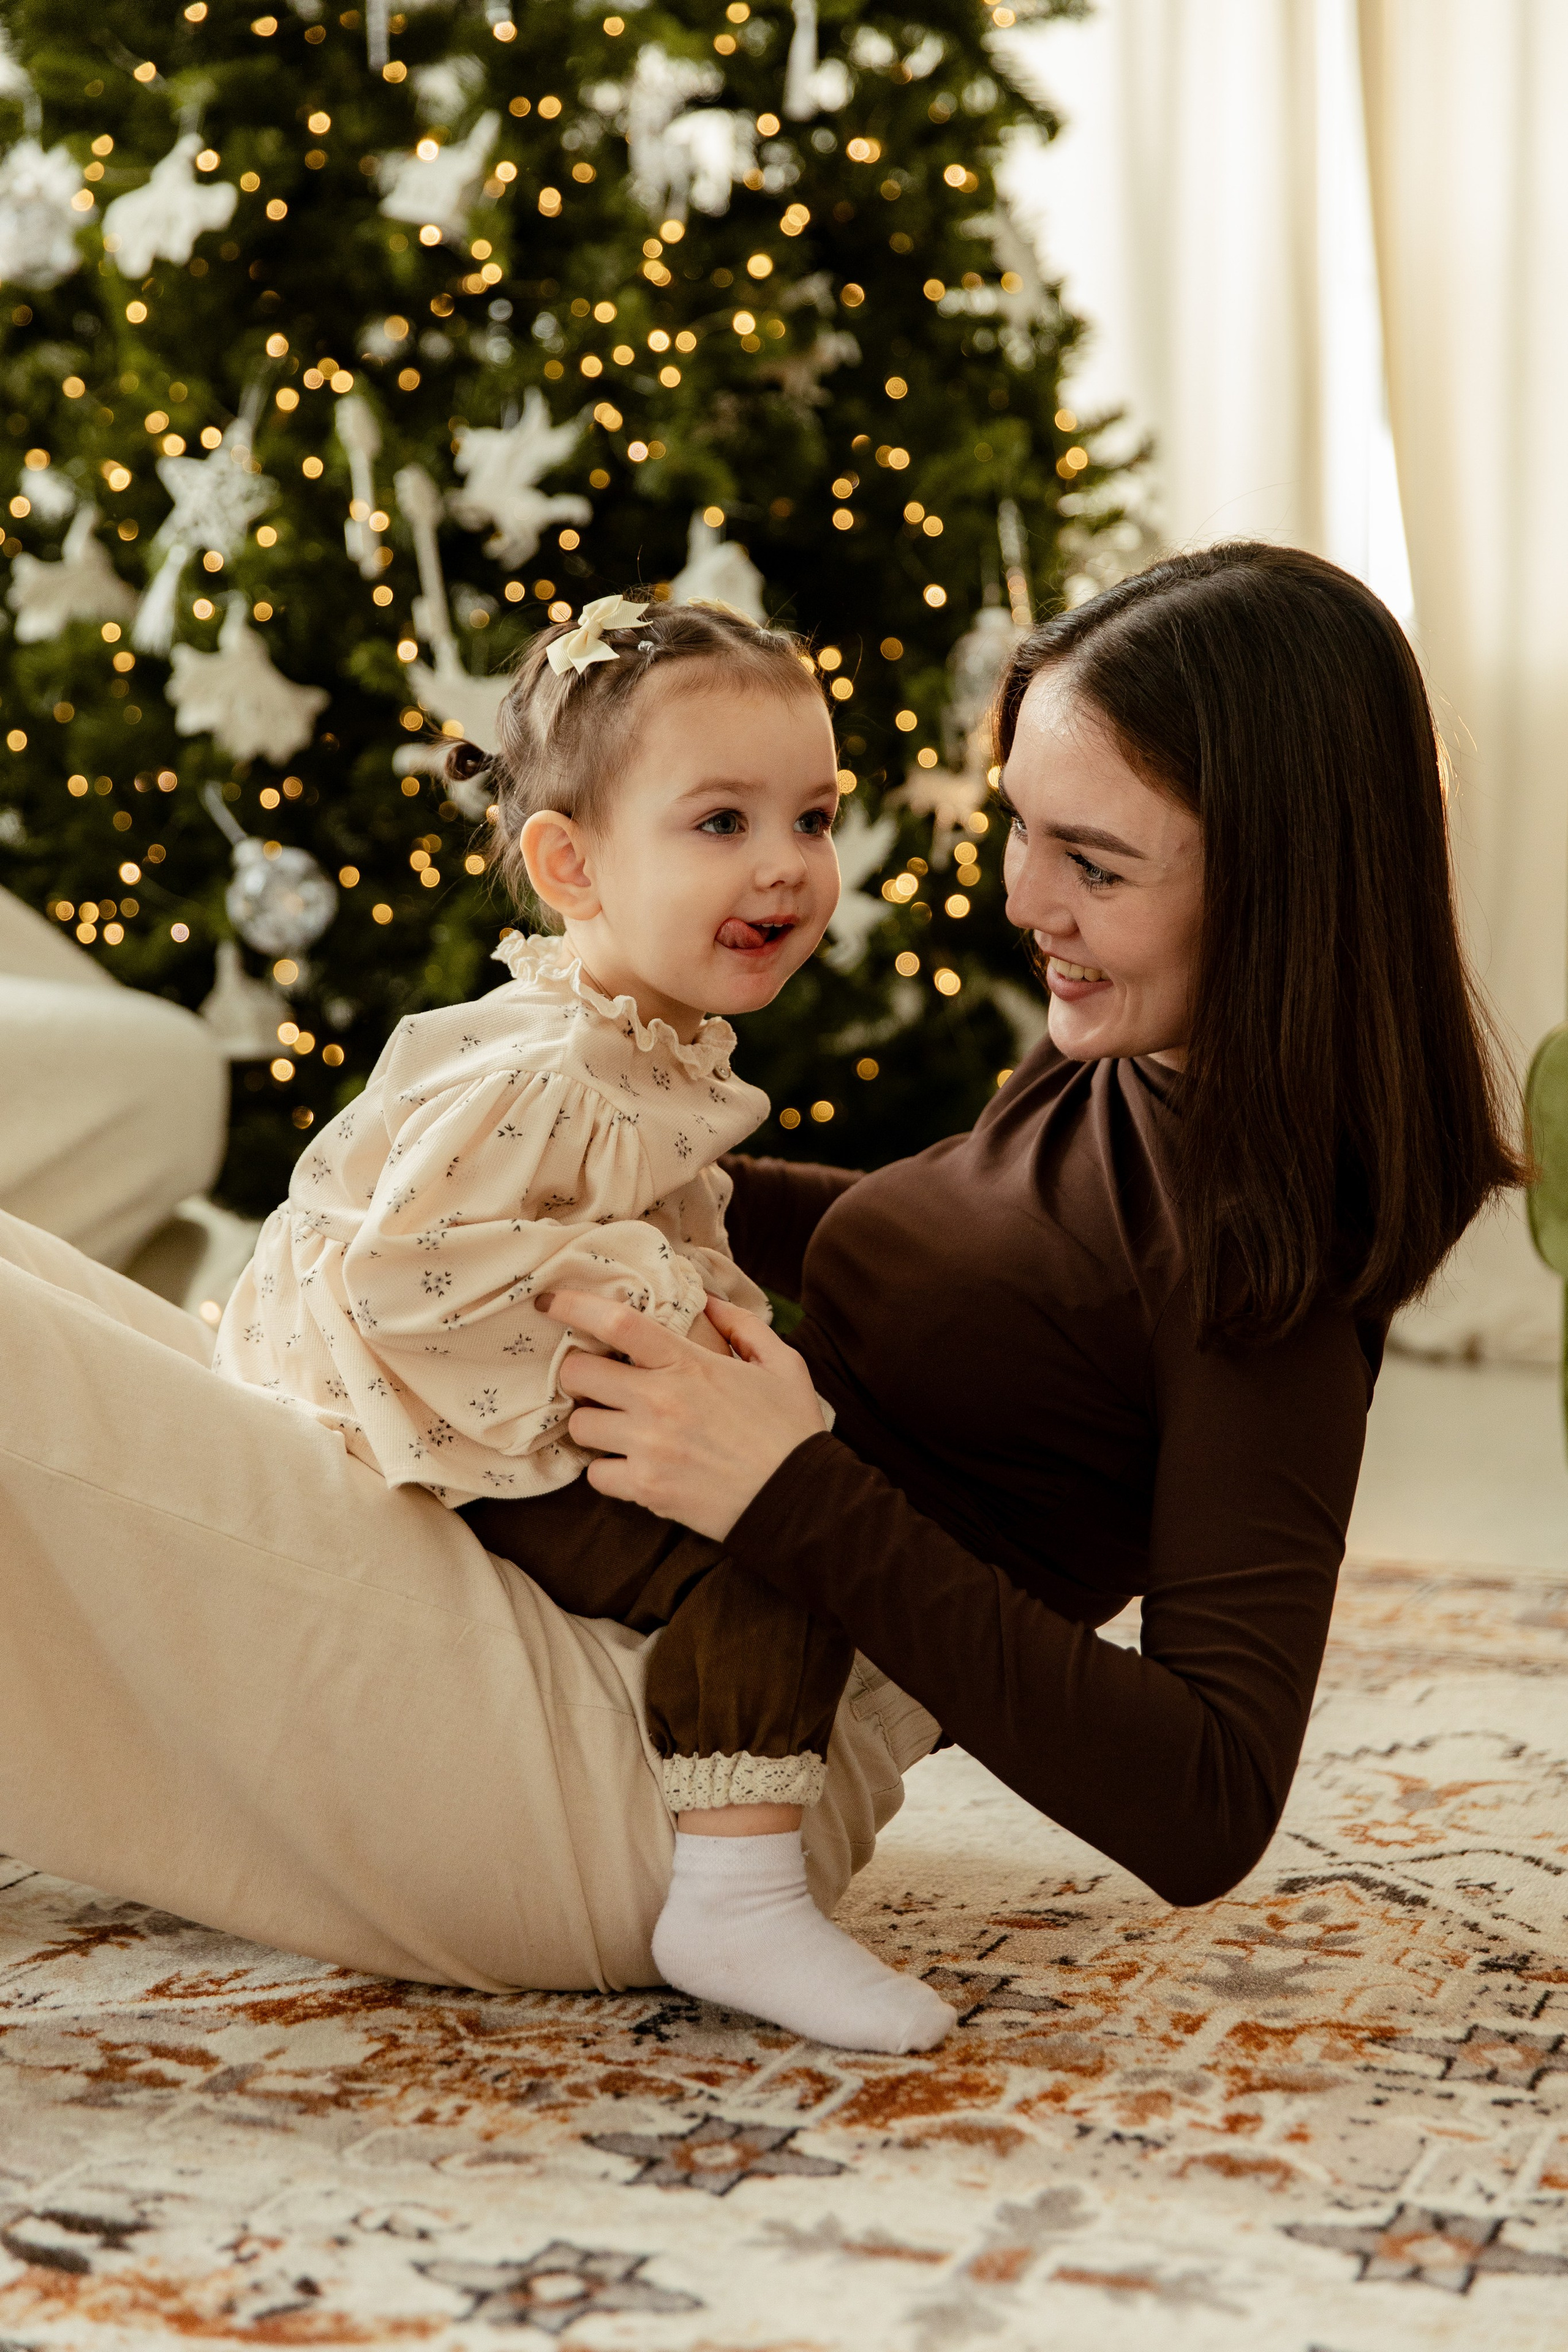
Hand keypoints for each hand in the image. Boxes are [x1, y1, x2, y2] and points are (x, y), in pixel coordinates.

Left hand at [541, 1290, 825, 1538]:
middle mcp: (660, 1402)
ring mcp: (649, 1448)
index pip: (616, 1323)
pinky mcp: (646, 1489)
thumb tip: (709, 1302)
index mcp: (689, 1365)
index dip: (574, 1306)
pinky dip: (608, 1470)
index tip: (549, 1301)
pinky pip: (596, 1475)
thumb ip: (742, 1326)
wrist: (801, 1501)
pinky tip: (633, 1465)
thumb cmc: (791, 1430)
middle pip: (577, 1374)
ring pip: (580, 1426)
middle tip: (596, 1380)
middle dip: (577, 1373)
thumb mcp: (782, 1364)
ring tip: (618, 1426)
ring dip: (593, 1423)